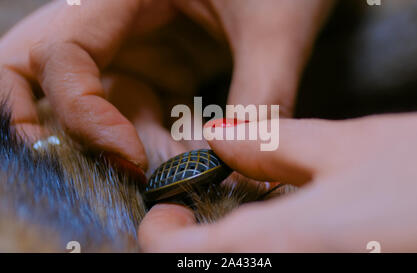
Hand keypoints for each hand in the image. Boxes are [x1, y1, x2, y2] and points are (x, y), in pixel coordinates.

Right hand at [0, 0, 331, 171]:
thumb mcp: (274, 27)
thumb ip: (261, 93)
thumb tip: (239, 160)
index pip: (64, 54)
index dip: (83, 113)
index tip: (130, 158)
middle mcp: (116, 23)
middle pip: (48, 74)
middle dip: (56, 126)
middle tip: (90, 172)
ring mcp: (138, 50)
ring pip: (104, 107)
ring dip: (131, 149)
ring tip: (180, 177)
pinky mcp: (162, 72)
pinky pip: (144, 115)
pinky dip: (161, 146)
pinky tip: (193, 164)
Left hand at [138, 111, 416, 251]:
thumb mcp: (345, 148)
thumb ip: (272, 145)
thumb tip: (220, 137)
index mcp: (281, 243)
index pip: (177, 257)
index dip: (160, 235)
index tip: (167, 212)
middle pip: (207, 270)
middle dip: (191, 249)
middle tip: (195, 220)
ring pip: (240, 272)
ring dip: (223, 253)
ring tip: (235, 226)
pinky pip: (277, 270)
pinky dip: (260, 254)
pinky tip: (282, 236)